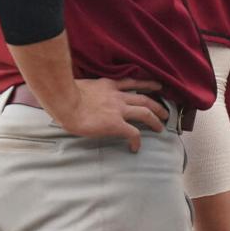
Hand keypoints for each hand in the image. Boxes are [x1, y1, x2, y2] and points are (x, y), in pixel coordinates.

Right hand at [51, 78, 168, 152]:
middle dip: (157, 104)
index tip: (155, 87)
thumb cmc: (64, 95)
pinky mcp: (116, 124)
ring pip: (145, 112)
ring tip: (161, 127)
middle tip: (165, 111)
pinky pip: (133, 133)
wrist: (65, 103)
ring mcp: (119, 110)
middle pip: (144, 98)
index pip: (131, 83)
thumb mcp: (80, 85)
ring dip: (156, 119)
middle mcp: (117, 96)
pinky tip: (136, 147)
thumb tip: (79, 94)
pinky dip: (137, 140)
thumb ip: (87, 89)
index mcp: (108, 85)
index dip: (145, 85)